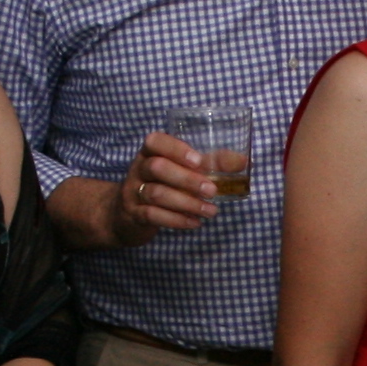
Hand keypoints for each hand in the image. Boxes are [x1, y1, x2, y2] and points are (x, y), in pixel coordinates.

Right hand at [110, 129, 219, 246]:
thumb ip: (209, 163)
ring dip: (187, 203)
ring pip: (156, 194)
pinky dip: (176, 220)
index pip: (155, 141)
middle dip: (187, 179)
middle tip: (212, 191)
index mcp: (150, 152)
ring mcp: (133, 191)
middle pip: (157, 168)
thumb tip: (242, 161)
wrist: (124, 214)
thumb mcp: (179, 170)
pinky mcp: (133, 214)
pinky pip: (153, 215)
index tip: (199, 160)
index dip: (176, 149)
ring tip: (211, 211)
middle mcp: (138, 169)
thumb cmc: (161, 184)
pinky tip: (195, 223)